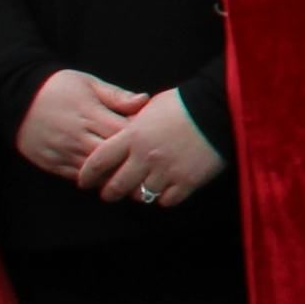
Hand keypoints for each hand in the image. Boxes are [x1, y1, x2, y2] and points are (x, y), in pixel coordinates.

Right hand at [12, 70, 142, 184]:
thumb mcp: (88, 83)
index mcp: (88, 113)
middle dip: (130, 160)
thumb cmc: (58, 87)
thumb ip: (117, 95)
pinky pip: (77, 176)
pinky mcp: (50, 162)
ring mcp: (61, 151)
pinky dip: (93, 178)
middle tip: (148, 163)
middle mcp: (74, 135)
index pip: (122, 132)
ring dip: (113, 173)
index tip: (152, 137)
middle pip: (111, 156)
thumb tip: (144, 101)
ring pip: (95, 171)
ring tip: (132, 173)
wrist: (14, 96)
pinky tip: (108, 176)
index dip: (139, 137)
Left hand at [85, 87, 221, 208]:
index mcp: (133, 136)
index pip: (99, 161)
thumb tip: (124, 133)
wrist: (220, 108)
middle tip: (109, 193)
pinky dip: (165, 197)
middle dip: (109, 193)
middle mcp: (145, 156)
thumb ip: (134, 124)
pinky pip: (167, 200)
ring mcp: (166, 170)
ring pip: (141, 196)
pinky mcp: (188, 180)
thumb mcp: (151, 107)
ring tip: (142, 190)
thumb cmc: (185, 103)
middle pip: (117, 186)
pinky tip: (167, 190)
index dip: (87, 175)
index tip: (85, 181)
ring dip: (139, 194)